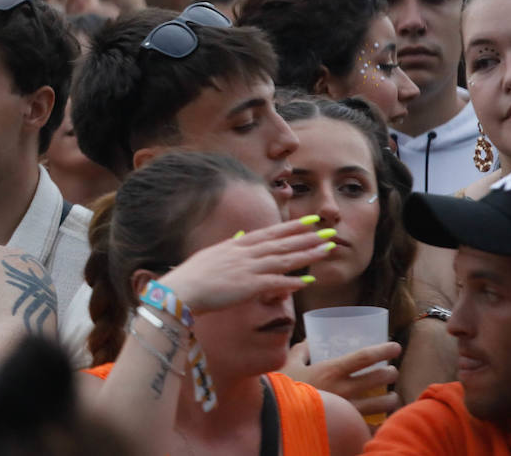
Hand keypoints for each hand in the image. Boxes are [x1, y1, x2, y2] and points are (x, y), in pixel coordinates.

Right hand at [159, 217, 335, 314]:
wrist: (181, 289)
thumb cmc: (193, 276)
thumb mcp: (212, 255)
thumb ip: (230, 247)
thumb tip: (241, 238)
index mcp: (236, 245)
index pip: (270, 233)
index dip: (291, 227)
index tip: (309, 221)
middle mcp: (245, 253)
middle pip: (282, 243)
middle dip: (307, 237)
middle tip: (328, 230)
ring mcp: (247, 269)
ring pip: (284, 259)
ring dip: (307, 254)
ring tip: (327, 249)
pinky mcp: (248, 286)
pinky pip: (276, 283)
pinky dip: (293, 282)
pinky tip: (309, 281)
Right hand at [283, 339, 402, 416]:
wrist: (279, 417)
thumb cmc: (283, 388)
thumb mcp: (289, 364)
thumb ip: (301, 351)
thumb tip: (310, 341)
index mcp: (331, 370)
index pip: (364, 356)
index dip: (382, 350)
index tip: (395, 347)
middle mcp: (343, 389)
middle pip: (377, 379)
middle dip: (390, 373)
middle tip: (392, 372)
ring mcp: (347, 409)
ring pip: (381, 404)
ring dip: (390, 399)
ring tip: (391, 397)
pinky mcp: (347, 427)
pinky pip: (371, 427)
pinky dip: (380, 424)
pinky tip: (382, 422)